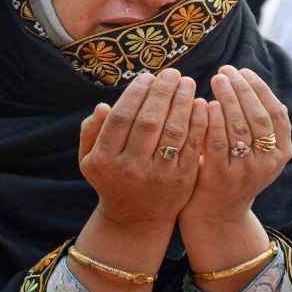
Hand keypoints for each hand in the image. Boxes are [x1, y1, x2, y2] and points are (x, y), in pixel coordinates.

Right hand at [79, 69, 207, 230]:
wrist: (135, 219)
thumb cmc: (112, 179)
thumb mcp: (90, 160)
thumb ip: (91, 132)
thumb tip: (103, 105)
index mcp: (105, 160)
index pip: (121, 118)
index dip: (135, 94)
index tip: (147, 76)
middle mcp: (131, 168)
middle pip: (148, 122)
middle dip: (162, 93)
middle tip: (172, 73)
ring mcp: (158, 175)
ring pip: (173, 132)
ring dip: (182, 102)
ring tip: (188, 82)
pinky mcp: (182, 180)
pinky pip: (193, 146)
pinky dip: (198, 123)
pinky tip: (202, 104)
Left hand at [179, 66, 291, 226]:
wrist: (216, 215)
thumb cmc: (233, 171)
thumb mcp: (256, 150)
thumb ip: (257, 122)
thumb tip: (251, 81)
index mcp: (281, 153)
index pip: (277, 113)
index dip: (261, 89)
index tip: (243, 70)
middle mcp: (268, 163)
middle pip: (259, 117)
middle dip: (243, 89)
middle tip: (226, 70)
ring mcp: (246, 172)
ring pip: (240, 127)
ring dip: (229, 99)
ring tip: (216, 79)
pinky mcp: (222, 177)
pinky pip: (218, 142)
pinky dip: (213, 119)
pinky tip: (205, 103)